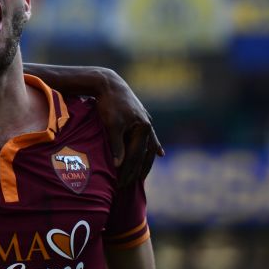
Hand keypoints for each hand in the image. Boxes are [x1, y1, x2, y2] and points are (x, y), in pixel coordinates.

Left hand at [95, 69, 164, 186]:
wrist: (108, 83)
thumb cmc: (108, 103)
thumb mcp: (112, 124)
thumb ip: (116, 145)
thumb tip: (119, 165)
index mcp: (143, 128)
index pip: (136, 156)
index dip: (129, 170)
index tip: (121, 183)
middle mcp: (148, 126)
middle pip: (143, 154)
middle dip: (136, 170)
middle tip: (127, 185)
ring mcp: (146, 122)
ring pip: (147, 147)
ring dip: (145, 162)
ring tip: (143, 176)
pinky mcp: (141, 118)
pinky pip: (149, 137)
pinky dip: (153, 146)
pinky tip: (160, 153)